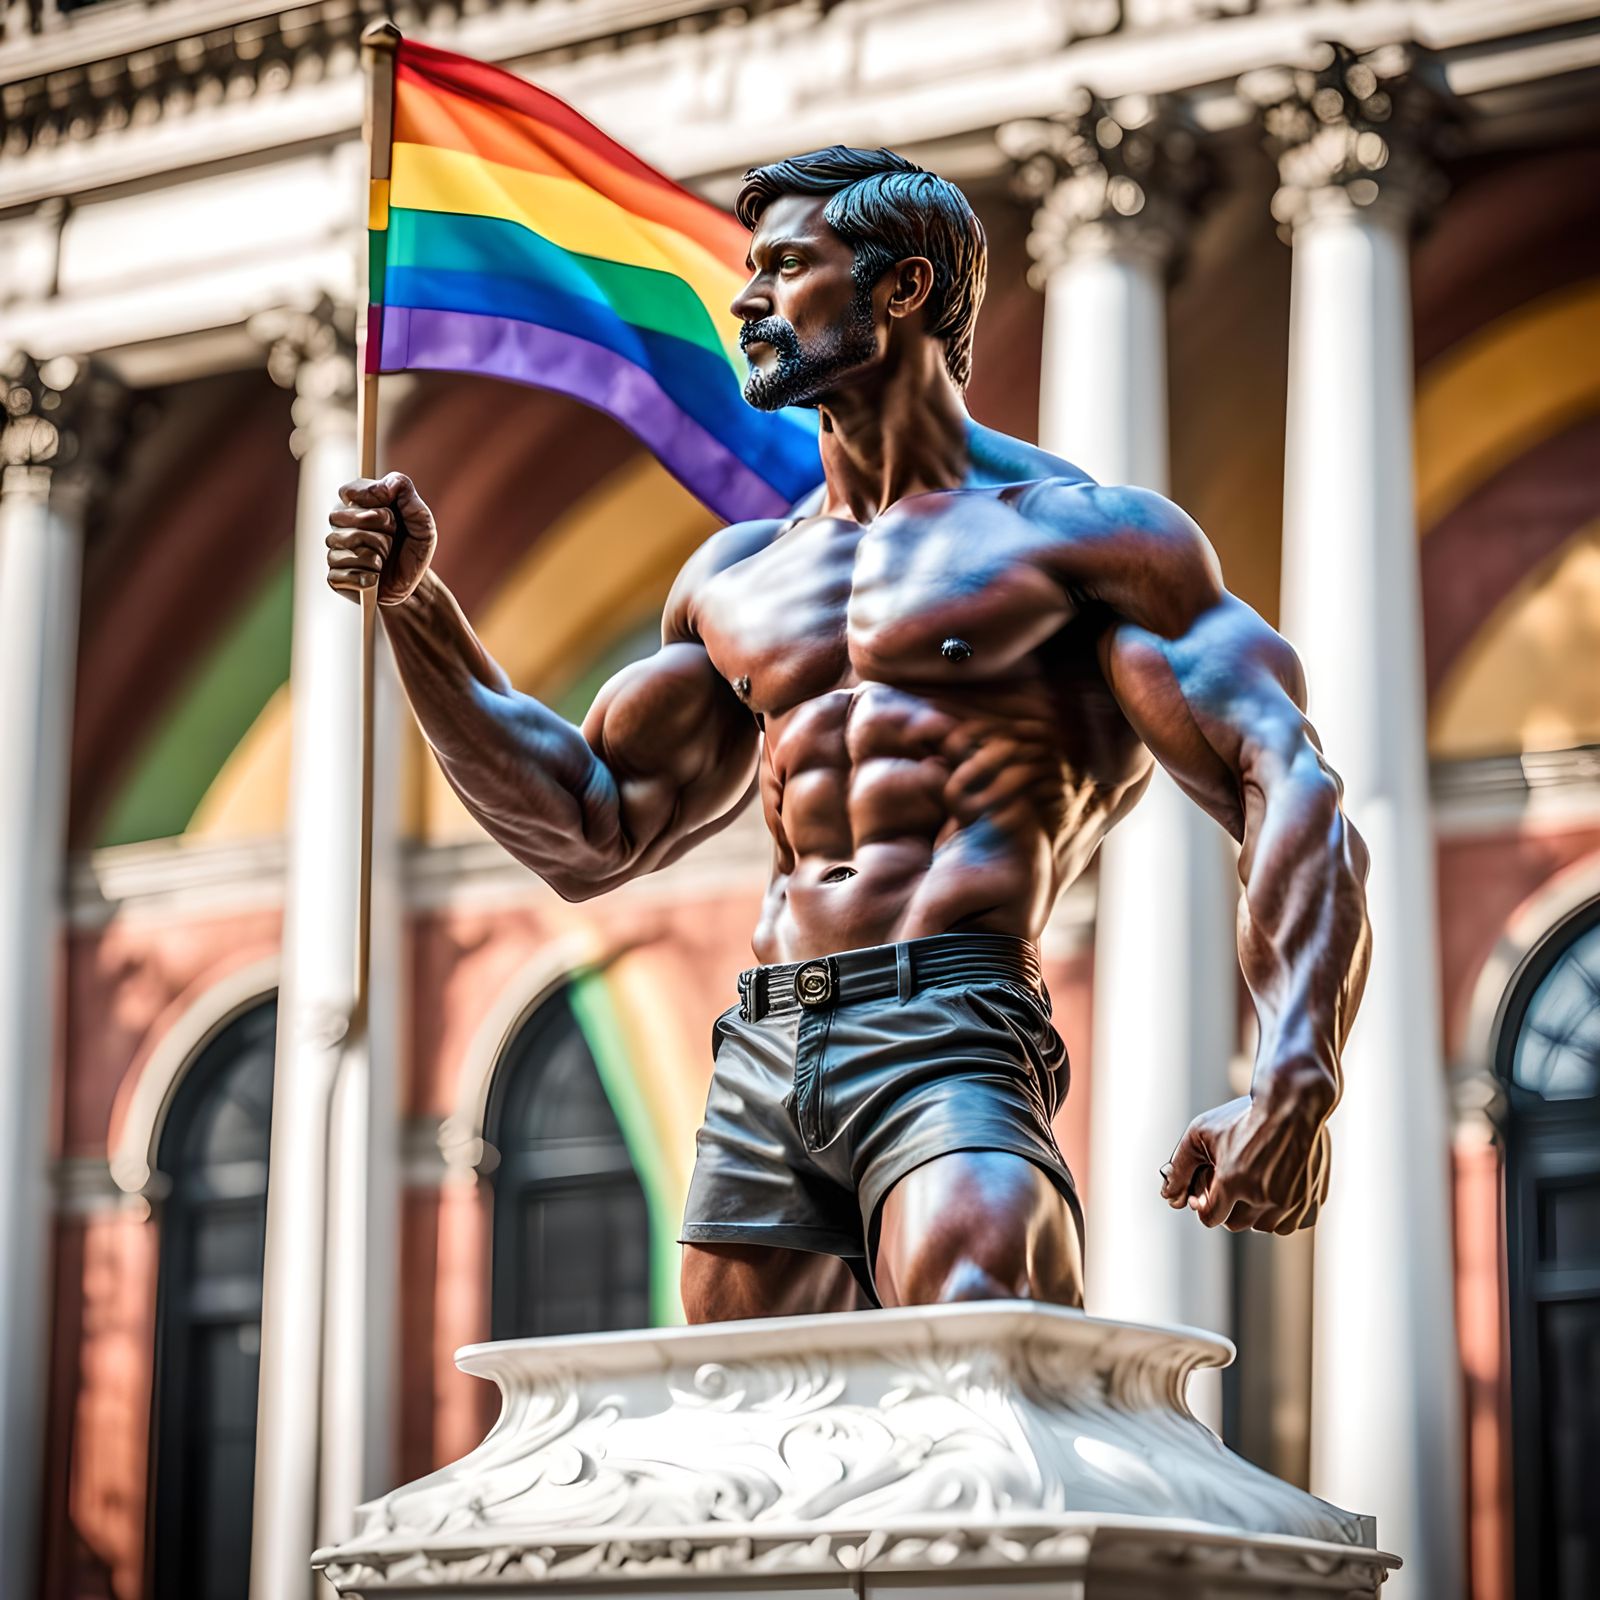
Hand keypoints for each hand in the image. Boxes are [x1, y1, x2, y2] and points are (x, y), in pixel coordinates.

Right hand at [326, 471, 437, 605]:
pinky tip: (376, 577)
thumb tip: (385, 484)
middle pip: (344, 517)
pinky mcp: (334, 576)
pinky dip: (368, 577)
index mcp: (357, 505)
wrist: (414, 584)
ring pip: (348, 546)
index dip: (373, 503)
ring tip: (385, 559)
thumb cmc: (414, 547)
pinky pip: (344, 573)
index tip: (392, 516)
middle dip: (379, 531)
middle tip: (391, 541)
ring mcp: (335, 551)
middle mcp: (340, 526)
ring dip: (377, 555)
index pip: (350, 492)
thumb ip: (406, 492)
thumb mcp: (421, 518)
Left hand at [1159, 1087, 1331, 1234]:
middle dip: (1229, 1205)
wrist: (1295, 1105)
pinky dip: (1282, 1211)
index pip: (1210, 1217)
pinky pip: (1291, 1224)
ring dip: (1257, 1210)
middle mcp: (1264, 1197)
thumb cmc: (1244, 1117)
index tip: (1208, 1192)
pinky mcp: (1311, 1203)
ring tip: (1257, 1179)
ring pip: (1265, 1226)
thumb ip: (1180, 1167)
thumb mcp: (1201, 1133)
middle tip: (1234, 1181)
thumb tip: (1168, 1197)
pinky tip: (1278, 1186)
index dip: (1205, 1205)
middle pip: (1236, 1223)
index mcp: (1234, 1181)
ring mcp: (1291, 1203)